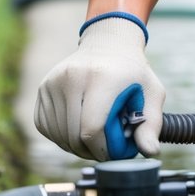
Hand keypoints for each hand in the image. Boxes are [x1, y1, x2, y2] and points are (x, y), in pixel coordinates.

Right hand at [34, 16, 164, 159]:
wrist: (107, 43)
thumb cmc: (132, 73)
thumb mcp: (152, 94)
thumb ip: (151, 124)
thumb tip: (150, 152)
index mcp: (100, 78)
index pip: (92, 128)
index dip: (103, 149)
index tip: (115, 152)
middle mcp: (71, 78)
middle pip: (73, 135)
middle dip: (91, 151)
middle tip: (106, 149)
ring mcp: (52, 83)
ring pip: (59, 135)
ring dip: (77, 146)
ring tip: (95, 138)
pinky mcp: (43, 89)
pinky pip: (45, 127)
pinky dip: (61, 137)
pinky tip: (78, 130)